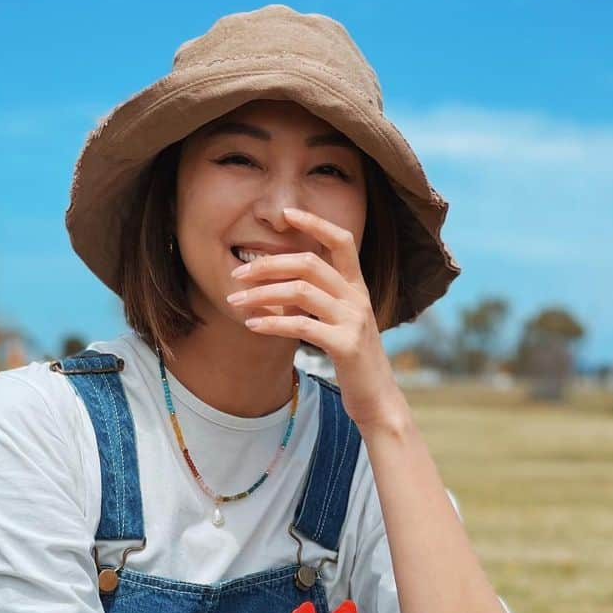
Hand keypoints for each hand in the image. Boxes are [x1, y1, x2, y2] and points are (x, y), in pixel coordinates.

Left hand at [226, 206, 405, 432]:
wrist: (378, 399)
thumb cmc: (353, 361)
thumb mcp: (339, 324)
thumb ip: (320, 302)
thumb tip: (280, 287)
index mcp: (357, 287)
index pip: (341, 240)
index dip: (315, 223)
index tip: (286, 213)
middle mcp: (357, 297)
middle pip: (309, 262)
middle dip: (268, 263)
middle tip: (237, 273)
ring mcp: (353, 320)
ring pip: (300, 291)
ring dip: (261, 294)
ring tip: (234, 301)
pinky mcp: (345, 345)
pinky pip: (301, 326)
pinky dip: (271, 322)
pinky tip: (252, 324)